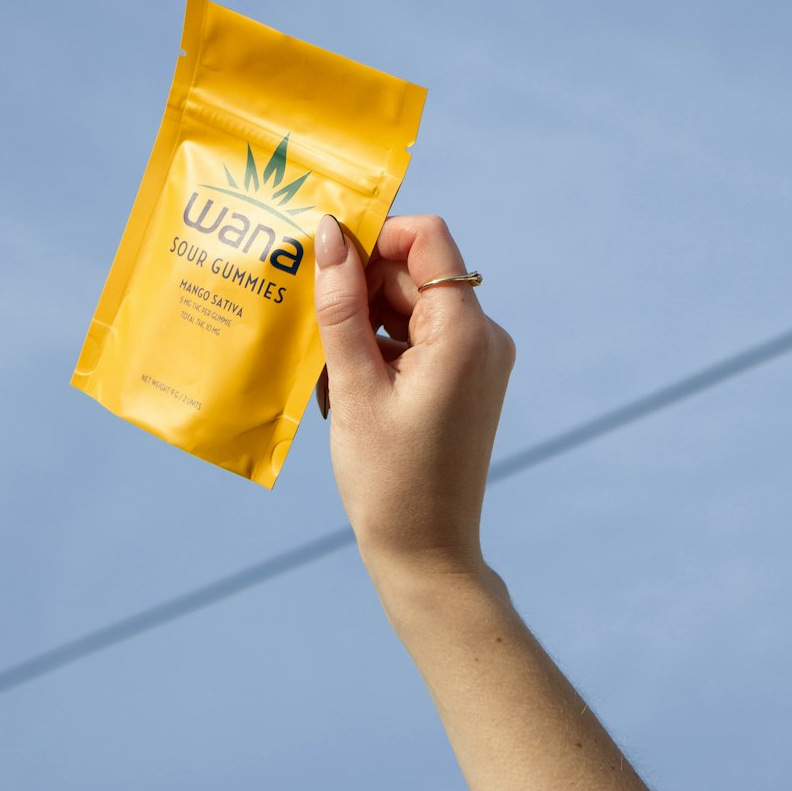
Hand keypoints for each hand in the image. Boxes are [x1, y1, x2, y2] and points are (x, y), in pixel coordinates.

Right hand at [313, 213, 514, 584]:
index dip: (375, 236)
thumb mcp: (354, 388)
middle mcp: (482, 336)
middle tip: (309, 321)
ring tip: (326, 369)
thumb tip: (329, 235)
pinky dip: (378, 347)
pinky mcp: (464, 377)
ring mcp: (477, 358)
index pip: (426, 238)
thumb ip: (340, 306)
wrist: (427, 555)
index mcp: (465, 332)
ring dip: (362, 321)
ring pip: (409, 304)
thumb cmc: (389, 481)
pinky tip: (345, 385)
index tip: (326, 259)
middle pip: (413, 272)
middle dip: (358, 287)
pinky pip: (416, 335)